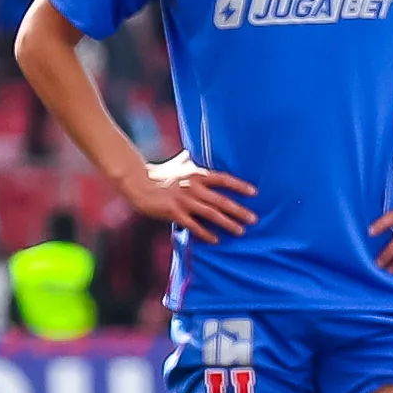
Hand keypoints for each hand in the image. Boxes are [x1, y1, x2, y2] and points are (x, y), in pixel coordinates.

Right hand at [122, 152, 256, 243]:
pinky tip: (216, 240)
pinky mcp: (173, 212)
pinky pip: (193, 225)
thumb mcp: (179, 164)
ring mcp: (184, 200)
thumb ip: (191, 162)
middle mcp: (193, 186)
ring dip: (227, 223)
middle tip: (254, 219)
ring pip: (211, 213)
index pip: (223, 179)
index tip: (254, 193)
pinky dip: (205, 233)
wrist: (137, 183)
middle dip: (239, 210)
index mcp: (197, 174)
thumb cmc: (160, 174)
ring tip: (240, 231)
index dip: (239, 185)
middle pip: (221, 200)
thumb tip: (196, 152)